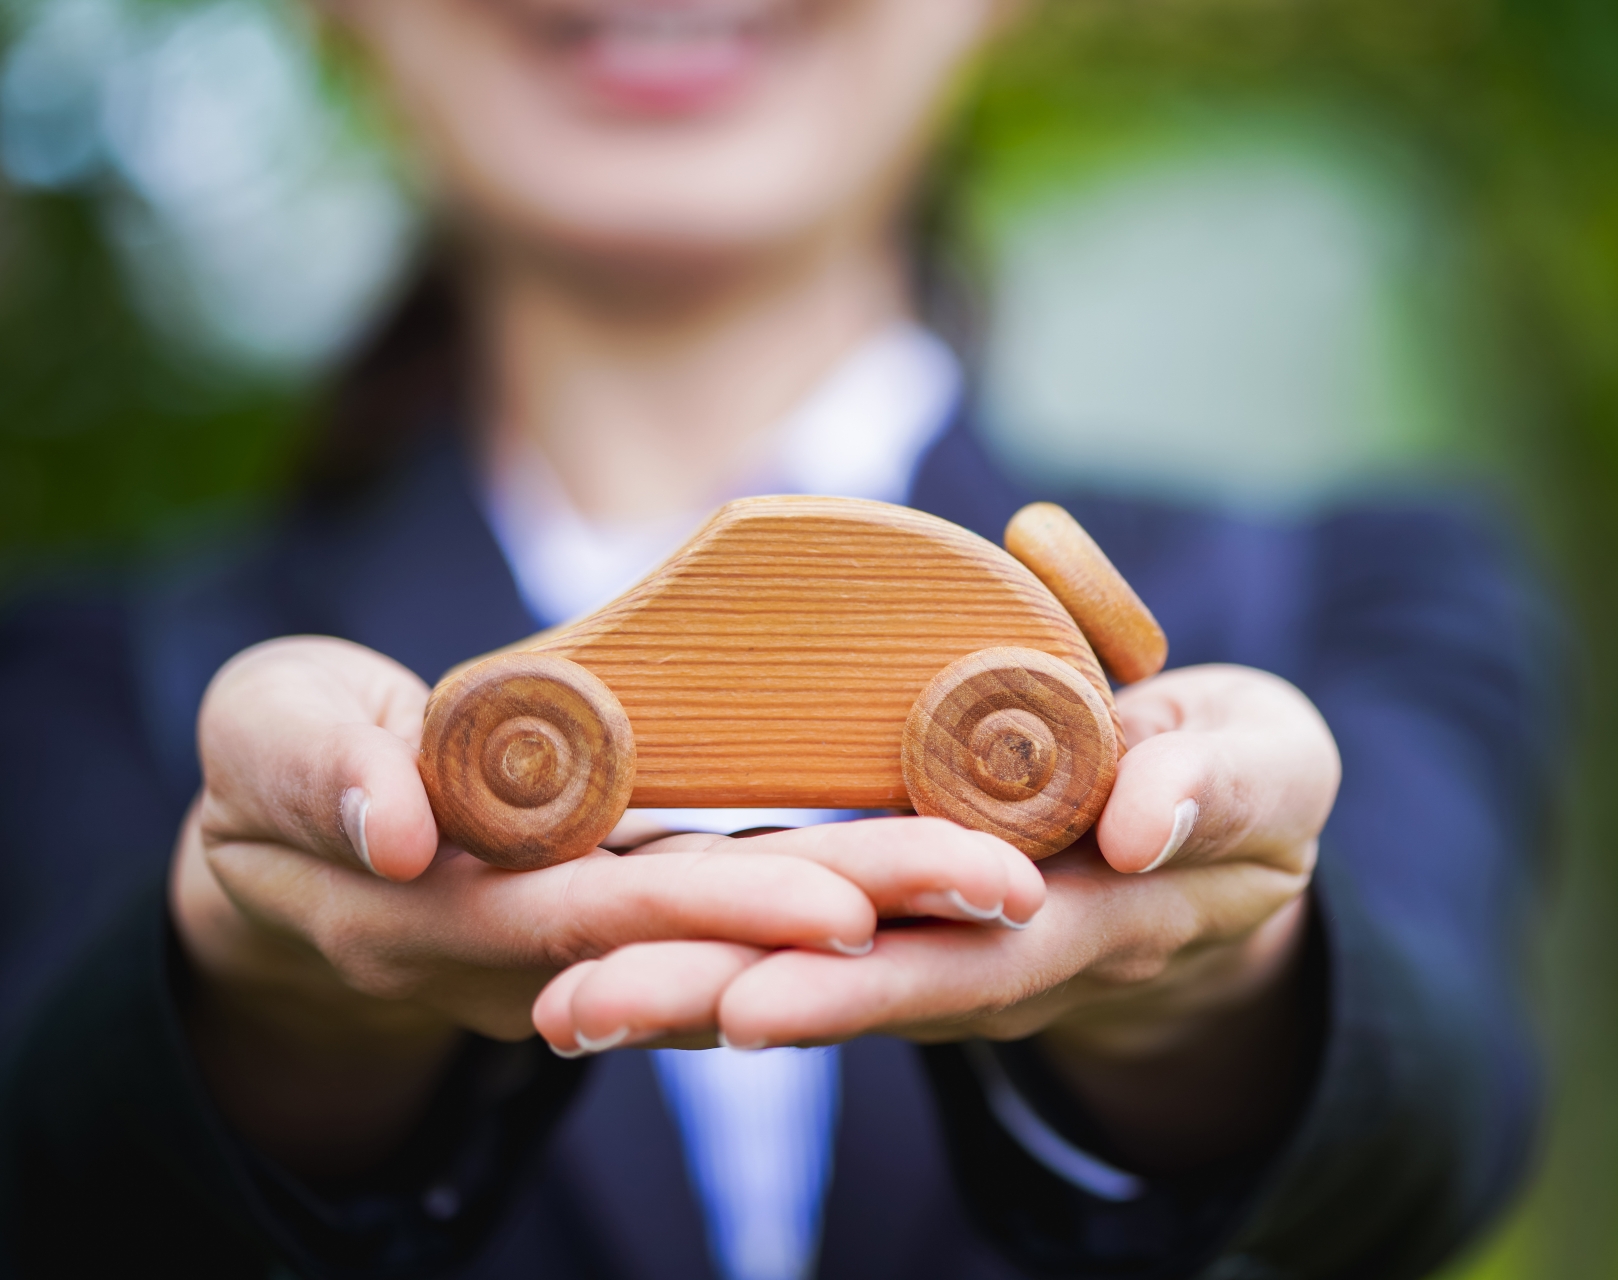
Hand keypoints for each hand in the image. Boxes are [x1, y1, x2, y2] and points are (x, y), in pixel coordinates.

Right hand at [173, 636, 1041, 1172]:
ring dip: (884, 904)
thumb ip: (319, 770)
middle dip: (866, 910)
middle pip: (725, 931)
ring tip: (1013, 877)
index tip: (848, 910)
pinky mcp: (638, 889)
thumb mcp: (263, 743)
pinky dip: (846, 877)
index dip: (723, 911)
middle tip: (1008, 886)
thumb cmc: (275, 775)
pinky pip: (750, 892)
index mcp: (465, 905)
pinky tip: (944, 852)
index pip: (613, 916)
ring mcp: (608, 921)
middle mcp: (559, 935)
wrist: (295, 843)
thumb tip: (400, 826)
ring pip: (756, 920)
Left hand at [533, 664, 1338, 1169]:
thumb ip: (1215, 787)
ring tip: (560, 999)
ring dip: (679, 989)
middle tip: (585, 1012)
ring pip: (803, 970)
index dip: (861, 989)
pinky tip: (599, 939)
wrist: (1200, 845)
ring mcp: (937, 941)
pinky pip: (793, 933)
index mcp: (1087, 917)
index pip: (965, 964)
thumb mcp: (1270, 768)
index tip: (749, 1009)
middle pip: (846, 991)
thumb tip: (1141, 821)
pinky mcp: (894, 909)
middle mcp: (991, 953)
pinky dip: (701, 942)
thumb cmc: (1238, 789)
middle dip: (715, 1004)